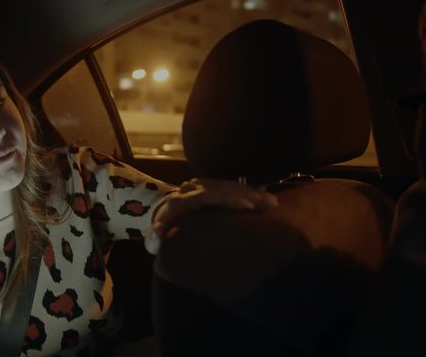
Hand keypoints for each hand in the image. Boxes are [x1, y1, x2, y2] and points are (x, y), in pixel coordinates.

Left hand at [145, 178, 278, 253]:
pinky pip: (229, 184)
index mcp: (179, 201)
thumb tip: (158, 234)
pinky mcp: (209, 184)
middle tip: (269, 205)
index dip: (227, 200)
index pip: (206, 196)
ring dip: (251, 192)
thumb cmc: (162, 231)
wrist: (160, 212)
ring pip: (228, 185)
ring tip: (272, 202)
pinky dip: (247, 189)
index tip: (247, 207)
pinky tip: (265, 193)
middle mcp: (190, 188)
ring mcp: (200, 184)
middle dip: (247, 195)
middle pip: (222, 189)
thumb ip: (154, 240)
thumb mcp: (153, 239)